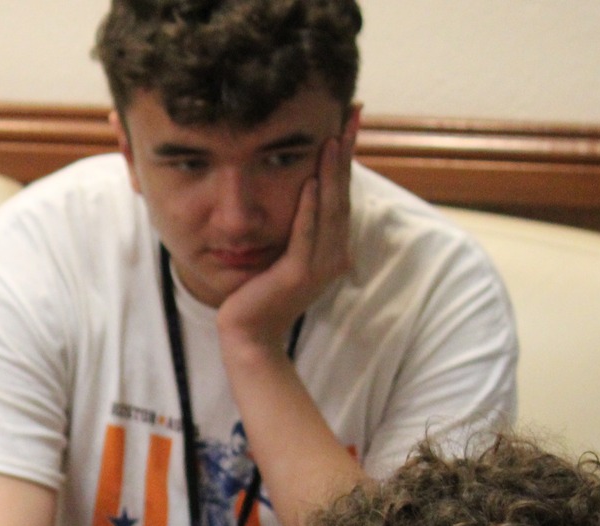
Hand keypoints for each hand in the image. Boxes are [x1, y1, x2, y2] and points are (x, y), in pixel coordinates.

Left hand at [215, 105, 358, 355]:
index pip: (341, 194)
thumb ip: (295, 227)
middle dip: (346, 154)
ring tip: (334, 137)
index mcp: (332, 248)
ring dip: (332, 172)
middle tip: (350, 116)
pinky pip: (305, 234)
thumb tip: (300, 188)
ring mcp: (318, 266)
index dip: (346, 158)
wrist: (249, 336)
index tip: (348, 122)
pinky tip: (311, 180)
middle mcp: (333, 255)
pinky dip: (309, 208)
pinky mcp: (297, 275)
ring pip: (329, 210)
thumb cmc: (260, 294)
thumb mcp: (282, 254)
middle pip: (342, 195)